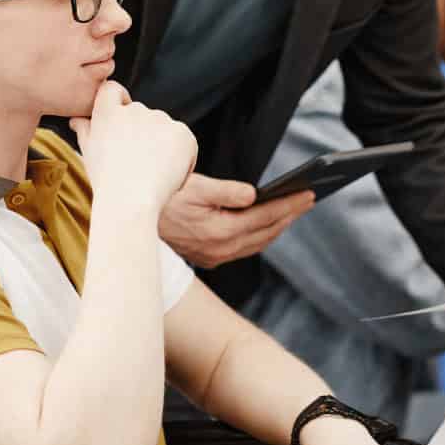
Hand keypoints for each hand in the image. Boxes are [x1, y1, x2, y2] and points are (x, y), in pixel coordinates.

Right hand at [69, 81, 196, 209]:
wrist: (131, 201)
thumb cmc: (107, 181)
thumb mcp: (89, 153)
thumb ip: (86, 130)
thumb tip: (78, 119)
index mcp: (108, 112)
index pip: (112, 89)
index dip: (118, 101)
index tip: (123, 123)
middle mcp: (135, 110)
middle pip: (143, 115)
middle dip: (143, 134)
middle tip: (138, 164)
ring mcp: (160, 119)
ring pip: (165, 129)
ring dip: (163, 146)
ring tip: (153, 174)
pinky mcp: (182, 131)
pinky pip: (184, 141)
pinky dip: (182, 157)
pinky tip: (171, 177)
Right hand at [160, 174, 314, 269]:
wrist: (134, 220)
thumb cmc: (164, 197)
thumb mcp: (195, 187)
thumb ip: (228, 192)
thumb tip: (255, 195)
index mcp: (221, 230)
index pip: (266, 216)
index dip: (291, 204)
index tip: (309, 193)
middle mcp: (222, 248)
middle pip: (267, 231)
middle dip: (291, 214)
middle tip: (310, 199)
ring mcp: (216, 255)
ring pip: (259, 242)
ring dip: (279, 226)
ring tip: (295, 209)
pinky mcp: (209, 257)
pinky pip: (246, 247)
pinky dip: (262, 234)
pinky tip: (268, 224)